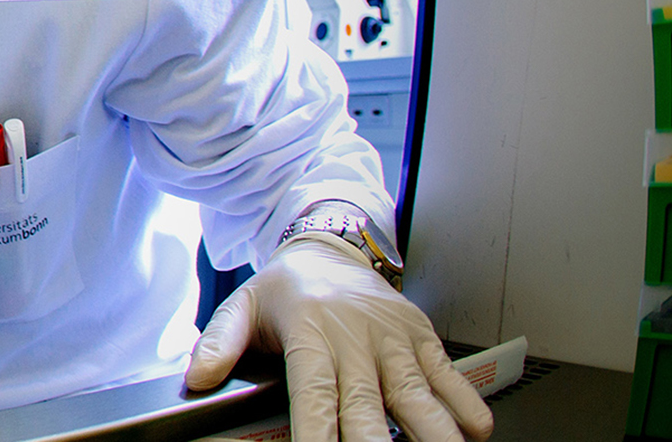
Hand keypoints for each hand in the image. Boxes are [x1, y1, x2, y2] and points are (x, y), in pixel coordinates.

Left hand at [185, 233, 493, 441]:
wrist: (331, 248)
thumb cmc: (287, 288)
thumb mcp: (242, 307)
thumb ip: (219, 343)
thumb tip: (197, 378)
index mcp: (310, 333)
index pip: (315, 395)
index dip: (319, 432)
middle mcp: (356, 338)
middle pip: (368, 404)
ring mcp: (394, 339)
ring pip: (418, 393)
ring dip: (432, 429)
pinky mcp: (423, 337)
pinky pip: (449, 374)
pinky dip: (466, 403)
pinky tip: (474, 430)